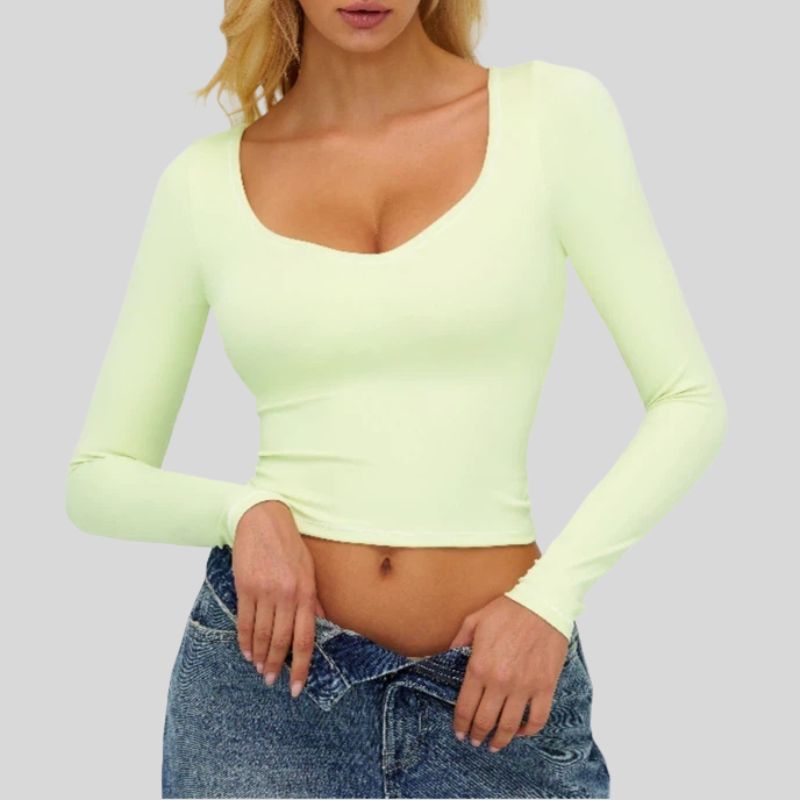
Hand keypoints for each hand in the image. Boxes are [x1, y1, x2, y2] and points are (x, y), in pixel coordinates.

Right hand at [231, 500, 326, 697]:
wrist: (263, 520)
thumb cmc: (289, 544)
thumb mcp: (309, 569)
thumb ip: (313, 598)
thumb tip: (322, 621)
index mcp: (306, 592)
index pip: (306, 638)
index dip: (301, 666)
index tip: (296, 686)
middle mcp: (288, 595)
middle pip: (282, 641)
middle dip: (277, 666)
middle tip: (271, 681)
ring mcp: (265, 592)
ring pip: (262, 635)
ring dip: (260, 656)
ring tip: (259, 669)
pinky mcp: (246, 587)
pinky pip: (245, 621)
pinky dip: (245, 640)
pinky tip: (246, 651)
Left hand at [448, 595, 569, 752]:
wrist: (542, 604)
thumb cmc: (507, 610)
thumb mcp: (474, 620)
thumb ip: (458, 642)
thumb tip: (444, 657)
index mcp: (479, 667)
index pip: (465, 707)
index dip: (460, 724)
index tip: (459, 732)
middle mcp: (500, 681)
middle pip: (485, 721)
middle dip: (477, 735)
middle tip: (474, 741)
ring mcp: (525, 686)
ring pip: (510, 725)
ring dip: (500, 740)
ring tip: (494, 745)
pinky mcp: (545, 686)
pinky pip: (538, 718)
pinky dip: (529, 730)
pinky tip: (522, 732)